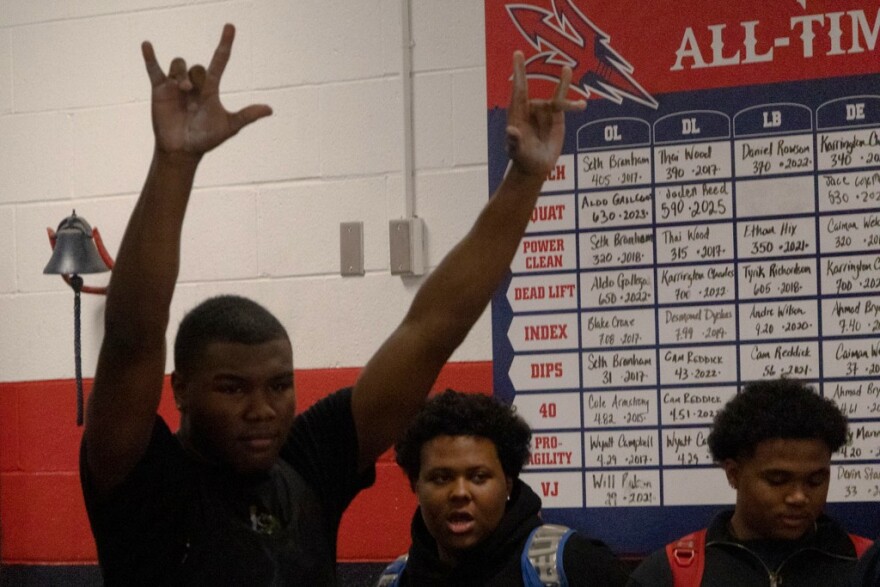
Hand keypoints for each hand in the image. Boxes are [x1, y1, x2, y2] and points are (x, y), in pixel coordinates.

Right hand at [141, 23, 271, 158]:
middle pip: (197, 66)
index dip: (225, 44)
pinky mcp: (160, 90)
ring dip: (180, 73)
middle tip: (192, 90)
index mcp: (211, 88)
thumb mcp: (228, 127)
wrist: (183, 150)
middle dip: (196, 75)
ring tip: (181, 89)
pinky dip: (150, 57)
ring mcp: (176, 85)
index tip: (230, 27)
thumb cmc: (206, 138)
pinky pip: (154, 69)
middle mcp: (195, 84)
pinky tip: (147, 45)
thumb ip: (246, 116)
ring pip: (179, 64)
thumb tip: (270, 109)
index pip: (220, 61)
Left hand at [505, 51, 585, 176]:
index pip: (518, 89)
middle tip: (538, 58)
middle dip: (532, 74)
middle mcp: (531, 108)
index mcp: (518, 113)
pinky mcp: (557, 117)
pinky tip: (582, 104)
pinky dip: (574, 104)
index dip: (519, 72)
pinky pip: (566, 106)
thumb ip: (514, 142)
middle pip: (535, 90)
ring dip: (563, 86)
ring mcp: (545, 111)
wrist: (535, 165)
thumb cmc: (522, 158)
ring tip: (567, 70)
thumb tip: (511, 131)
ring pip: (556, 98)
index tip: (518, 53)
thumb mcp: (517, 151)